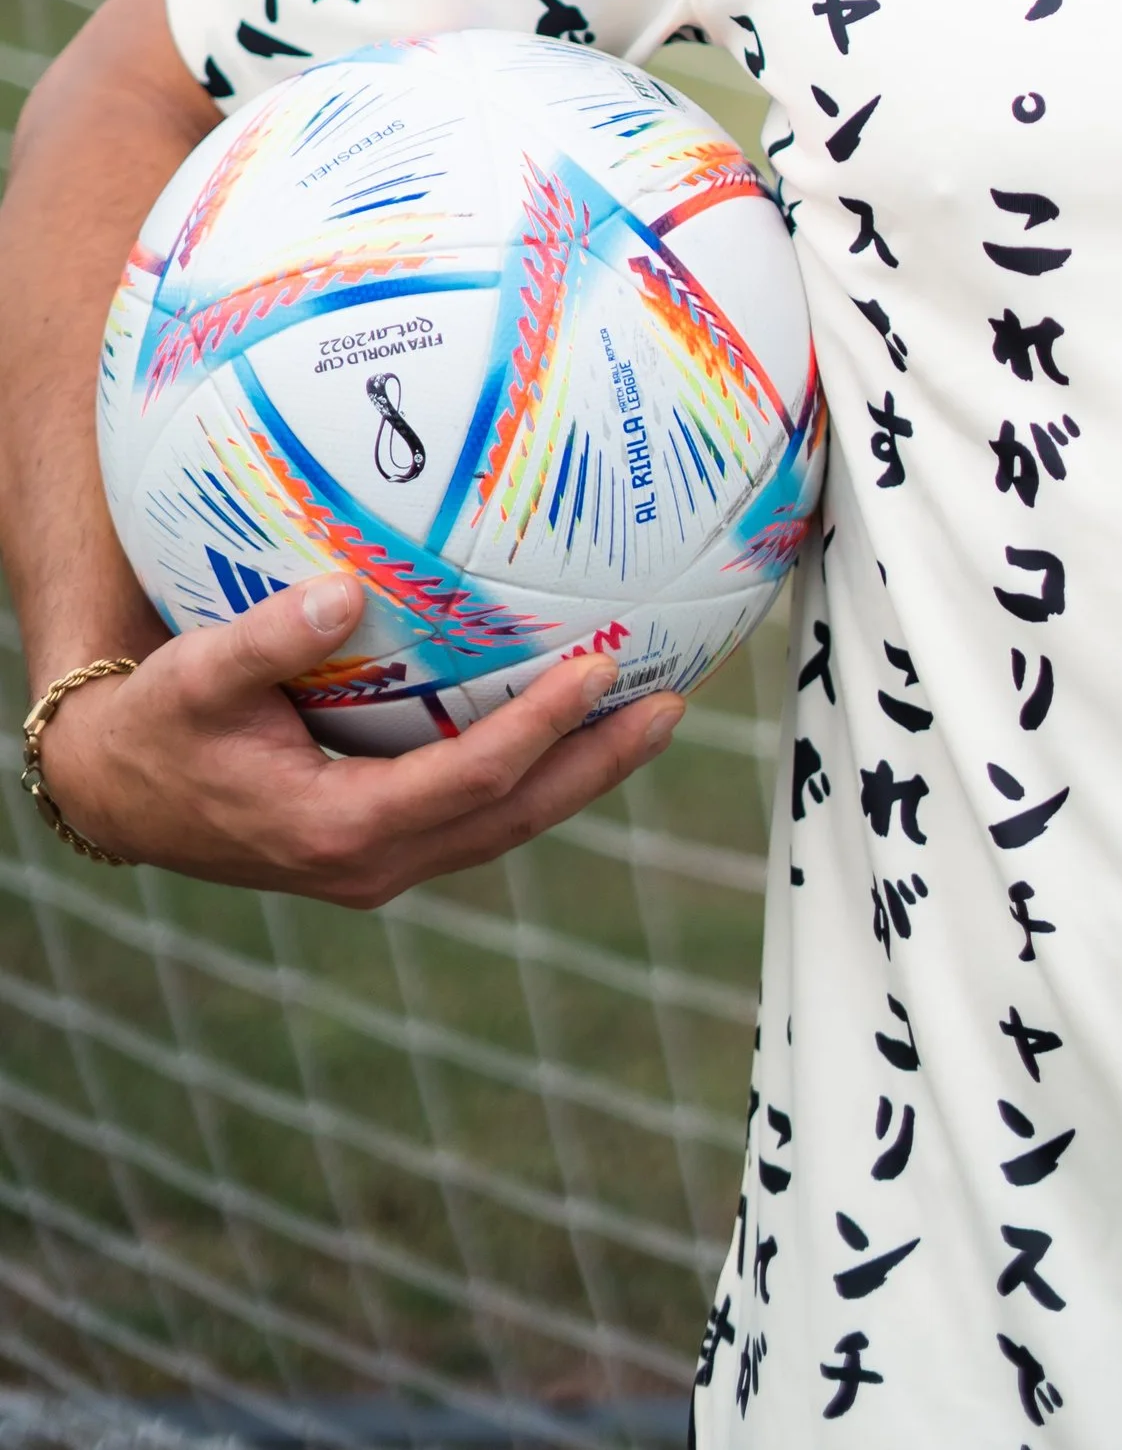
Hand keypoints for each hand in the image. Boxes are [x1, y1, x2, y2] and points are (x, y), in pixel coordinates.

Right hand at [34, 576, 683, 904]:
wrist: (118, 794)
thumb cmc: (158, 726)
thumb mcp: (196, 676)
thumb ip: (268, 640)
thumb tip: (346, 588)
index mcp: (336, 829)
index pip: (469, 782)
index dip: (539, 729)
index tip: (599, 668)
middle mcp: (370, 863)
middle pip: (512, 819)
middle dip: (596, 766)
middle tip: (673, 704)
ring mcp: (379, 863)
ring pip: (503, 826)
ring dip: (579, 775)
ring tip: (652, 715)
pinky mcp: (380, 846)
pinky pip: (477, 813)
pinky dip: (534, 773)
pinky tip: (572, 724)